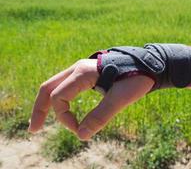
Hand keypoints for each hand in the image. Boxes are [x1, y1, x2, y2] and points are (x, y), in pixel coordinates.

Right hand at [28, 59, 153, 139]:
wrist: (148, 64)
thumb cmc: (137, 78)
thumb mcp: (121, 98)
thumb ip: (101, 116)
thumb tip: (82, 135)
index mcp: (83, 73)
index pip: (59, 97)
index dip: (64, 118)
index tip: (80, 130)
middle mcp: (78, 69)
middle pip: (48, 88)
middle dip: (39, 109)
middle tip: (33, 130)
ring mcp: (81, 70)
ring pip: (55, 86)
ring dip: (46, 104)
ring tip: (39, 122)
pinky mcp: (87, 74)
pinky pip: (66, 86)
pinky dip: (59, 99)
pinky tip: (62, 110)